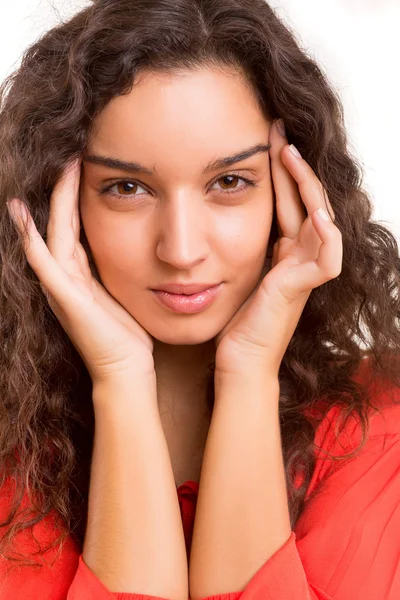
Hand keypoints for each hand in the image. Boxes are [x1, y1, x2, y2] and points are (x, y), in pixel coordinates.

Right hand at [7, 159, 154, 384]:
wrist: (126, 369)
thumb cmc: (128, 335)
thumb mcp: (124, 291)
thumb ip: (119, 269)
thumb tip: (138, 245)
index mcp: (81, 274)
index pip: (74, 227)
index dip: (76, 198)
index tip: (84, 167)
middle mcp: (66, 277)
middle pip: (61, 224)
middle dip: (65, 190)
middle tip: (69, 156)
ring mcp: (61, 287)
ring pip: (53, 235)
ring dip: (55, 202)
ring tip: (60, 169)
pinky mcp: (64, 299)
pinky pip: (44, 263)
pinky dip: (31, 239)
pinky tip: (22, 215)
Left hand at [214, 119, 341, 376]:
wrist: (237, 363)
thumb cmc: (229, 324)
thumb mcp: (228, 273)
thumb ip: (225, 247)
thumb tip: (198, 217)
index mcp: (281, 254)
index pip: (287, 202)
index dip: (279, 171)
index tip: (264, 139)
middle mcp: (298, 259)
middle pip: (305, 202)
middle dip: (293, 166)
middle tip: (278, 130)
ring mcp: (305, 273)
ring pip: (322, 219)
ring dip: (309, 187)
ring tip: (291, 154)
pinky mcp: (304, 289)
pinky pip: (326, 255)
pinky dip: (325, 231)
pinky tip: (313, 208)